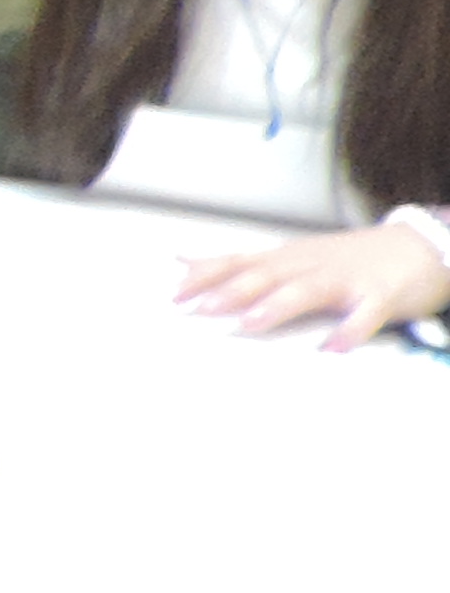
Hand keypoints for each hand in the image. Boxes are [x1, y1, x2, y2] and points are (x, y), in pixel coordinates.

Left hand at [174, 221, 449, 350]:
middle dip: (232, 290)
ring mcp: (345, 279)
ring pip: (308, 290)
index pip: (238, 263)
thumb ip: (242, 265)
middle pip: (266, 274)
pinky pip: (365, 315)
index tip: (174, 294)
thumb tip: (185, 262)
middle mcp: (310, 266)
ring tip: (252, 323)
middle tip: (202, 309)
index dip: (206, 277)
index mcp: (287, 259)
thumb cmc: (345, 258)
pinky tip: (335, 348)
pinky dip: (350, 330)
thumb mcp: (291, 256)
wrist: (419, 244)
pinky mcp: (380, 295)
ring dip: (278, 306)